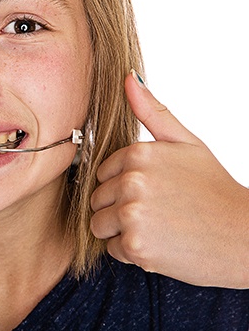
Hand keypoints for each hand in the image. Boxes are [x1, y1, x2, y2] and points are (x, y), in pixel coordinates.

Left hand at [91, 70, 248, 287]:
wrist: (246, 237)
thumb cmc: (214, 189)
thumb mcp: (187, 143)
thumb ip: (153, 112)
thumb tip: (127, 77)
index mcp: (137, 153)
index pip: (102, 173)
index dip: (123, 186)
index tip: (152, 191)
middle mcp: (130, 180)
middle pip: (97, 199)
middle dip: (120, 208)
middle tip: (158, 212)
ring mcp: (131, 213)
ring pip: (99, 224)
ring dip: (121, 231)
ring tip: (157, 227)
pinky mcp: (135, 245)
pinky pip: (112, 249)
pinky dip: (132, 252)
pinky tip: (160, 245)